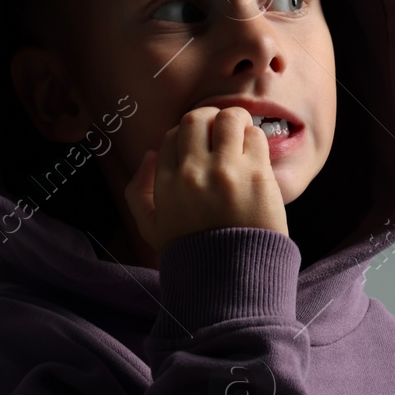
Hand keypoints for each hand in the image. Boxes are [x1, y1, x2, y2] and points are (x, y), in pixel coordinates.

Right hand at [125, 106, 288, 254]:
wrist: (234, 276)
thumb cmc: (195, 252)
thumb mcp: (152, 227)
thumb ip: (138, 191)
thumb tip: (149, 153)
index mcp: (166, 183)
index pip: (171, 136)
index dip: (187, 134)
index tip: (200, 144)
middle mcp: (192, 173)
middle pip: (196, 119)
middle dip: (209, 119)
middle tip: (221, 132)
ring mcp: (226, 171)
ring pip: (228, 119)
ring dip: (235, 121)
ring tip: (240, 134)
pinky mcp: (257, 174)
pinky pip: (255, 136)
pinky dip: (255, 137)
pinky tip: (255, 153)